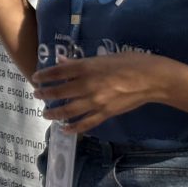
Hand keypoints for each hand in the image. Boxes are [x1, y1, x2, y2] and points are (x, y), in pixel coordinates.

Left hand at [30, 52, 169, 134]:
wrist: (152, 79)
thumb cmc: (129, 62)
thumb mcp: (102, 57)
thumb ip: (80, 62)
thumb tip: (62, 61)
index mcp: (86, 68)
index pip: (58, 72)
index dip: (44, 76)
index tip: (35, 78)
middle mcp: (87, 85)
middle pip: (59, 92)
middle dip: (45, 94)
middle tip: (36, 95)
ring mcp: (95, 101)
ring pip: (68, 110)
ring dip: (54, 112)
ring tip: (45, 113)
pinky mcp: (105, 113)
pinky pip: (86, 123)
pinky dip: (73, 128)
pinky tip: (64, 129)